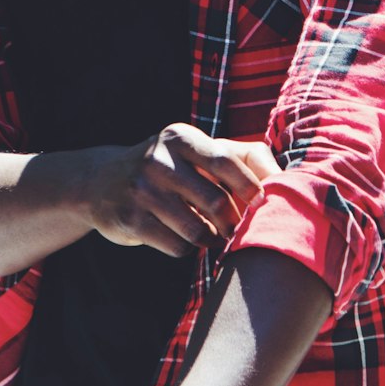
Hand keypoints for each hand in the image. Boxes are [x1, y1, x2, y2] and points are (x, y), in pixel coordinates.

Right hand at [88, 125, 276, 258]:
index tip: (264, 204)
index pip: (228, 162)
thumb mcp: (197, 150)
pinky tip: (184, 237)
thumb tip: (284, 177)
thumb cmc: (169, 167)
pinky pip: (178, 246)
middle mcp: (158, 159)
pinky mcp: (130, 220)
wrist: (101, 182)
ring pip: (198, 230)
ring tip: (213, 234)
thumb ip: (242, 155)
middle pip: (217, 201)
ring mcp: (141, 190)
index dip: (253, 187)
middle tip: (239, 229)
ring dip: (213, 239)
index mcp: (181, 137)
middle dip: (235, 222)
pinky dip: (189, 248)